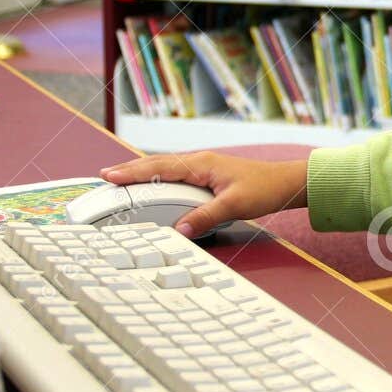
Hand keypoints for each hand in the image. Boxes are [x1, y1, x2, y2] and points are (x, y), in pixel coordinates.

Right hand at [99, 151, 308, 237]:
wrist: (287, 182)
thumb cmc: (265, 188)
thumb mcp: (234, 205)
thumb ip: (205, 217)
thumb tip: (180, 229)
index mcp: (201, 164)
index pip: (160, 167)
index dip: (133, 173)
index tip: (109, 176)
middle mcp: (199, 162)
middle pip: (157, 165)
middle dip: (130, 170)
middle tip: (104, 177)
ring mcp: (204, 168)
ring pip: (166, 168)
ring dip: (143, 173)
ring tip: (120, 180)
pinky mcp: (209, 176)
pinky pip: (176, 175)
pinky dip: (159, 178)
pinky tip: (154, 185)